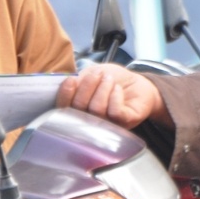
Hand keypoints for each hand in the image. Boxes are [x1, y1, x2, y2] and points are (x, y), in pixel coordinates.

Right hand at [56, 64, 171, 129]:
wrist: (136, 83)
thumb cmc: (112, 79)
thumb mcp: (91, 73)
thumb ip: (79, 80)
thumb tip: (70, 82)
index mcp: (77, 110)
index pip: (63, 109)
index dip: (65, 95)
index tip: (71, 79)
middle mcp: (89, 121)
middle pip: (79, 108)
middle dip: (87, 86)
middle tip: (97, 73)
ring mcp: (106, 124)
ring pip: (97, 109)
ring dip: (103, 88)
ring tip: (109, 79)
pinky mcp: (123, 123)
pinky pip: (114, 111)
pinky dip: (115, 95)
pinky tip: (117, 89)